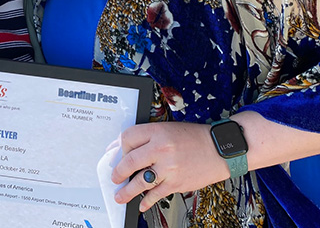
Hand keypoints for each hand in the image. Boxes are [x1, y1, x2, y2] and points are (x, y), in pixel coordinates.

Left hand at [111, 121, 227, 211]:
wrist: (220, 149)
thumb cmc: (194, 137)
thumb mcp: (167, 129)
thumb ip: (147, 138)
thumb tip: (124, 147)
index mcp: (157, 132)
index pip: (128, 138)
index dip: (119, 147)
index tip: (116, 155)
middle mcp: (161, 149)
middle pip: (130, 161)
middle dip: (118, 172)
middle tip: (114, 178)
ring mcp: (169, 168)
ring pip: (140, 182)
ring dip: (127, 191)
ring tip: (120, 196)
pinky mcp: (177, 183)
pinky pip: (156, 194)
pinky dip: (146, 201)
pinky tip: (142, 204)